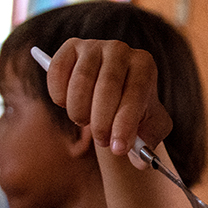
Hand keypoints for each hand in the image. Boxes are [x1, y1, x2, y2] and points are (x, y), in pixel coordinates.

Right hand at [44, 38, 173, 163]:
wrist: (113, 96)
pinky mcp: (70, 48)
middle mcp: (120, 49)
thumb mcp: (149, 128)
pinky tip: (68, 105)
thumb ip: (149, 143)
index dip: (125, 124)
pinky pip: (57, 73)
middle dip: (102, 122)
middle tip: (102, 142)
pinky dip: (59, 96)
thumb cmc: (133, 112)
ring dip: (80, 111)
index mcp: (144, 65)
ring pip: (80, 82)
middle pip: (107, 86)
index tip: (118, 149)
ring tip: (87, 122)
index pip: (135, 93)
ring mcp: (94, 46)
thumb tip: (140, 161)